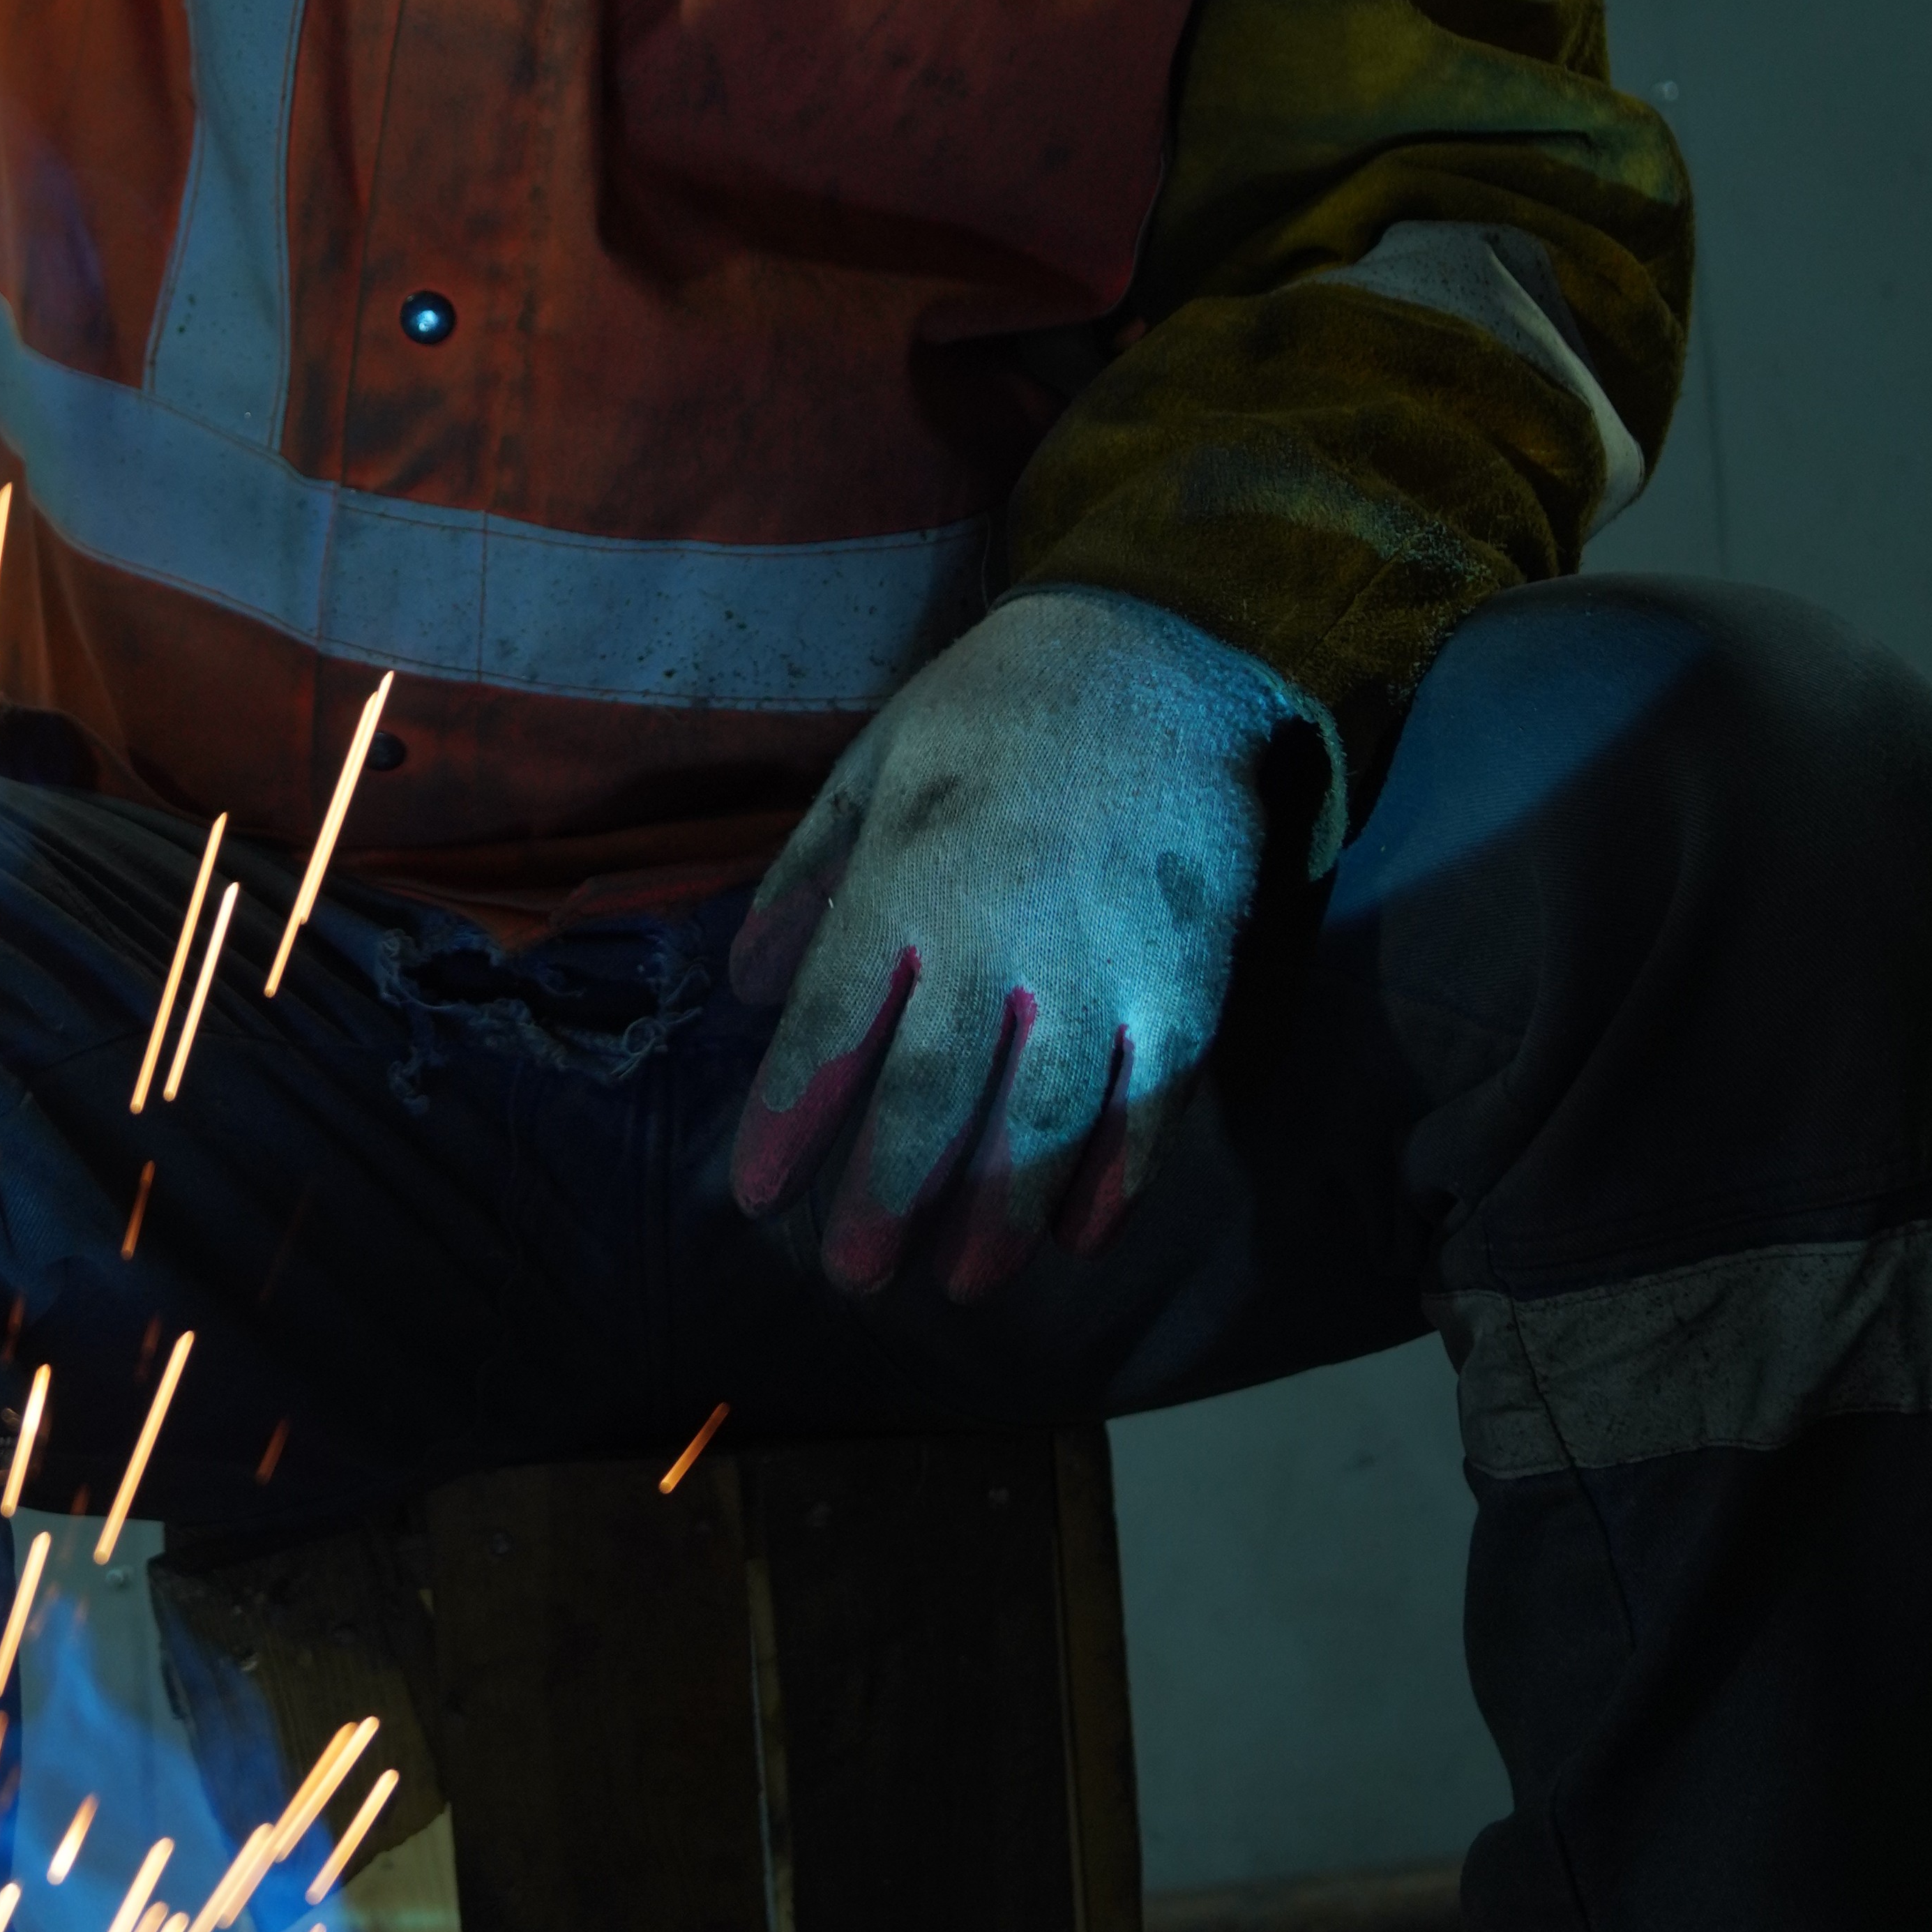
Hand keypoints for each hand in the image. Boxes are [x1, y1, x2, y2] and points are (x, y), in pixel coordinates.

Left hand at [726, 585, 1319, 1296]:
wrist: (1158, 648)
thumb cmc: (994, 711)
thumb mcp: (875, 767)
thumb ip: (807, 878)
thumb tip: (742, 987)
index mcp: (907, 878)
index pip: (832, 1025)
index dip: (792, 1118)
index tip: (761, 1197)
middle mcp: (1000, 932)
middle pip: (933, 1091)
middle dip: (888, 1193)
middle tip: (853, 1274)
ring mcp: (1104, 961)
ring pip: (1044, 1116)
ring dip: (999, 1209)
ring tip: (961, 1283)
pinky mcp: (1189, 977)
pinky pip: (1154, 1099)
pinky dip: (1120, 1175)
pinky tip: (1084, 1236)